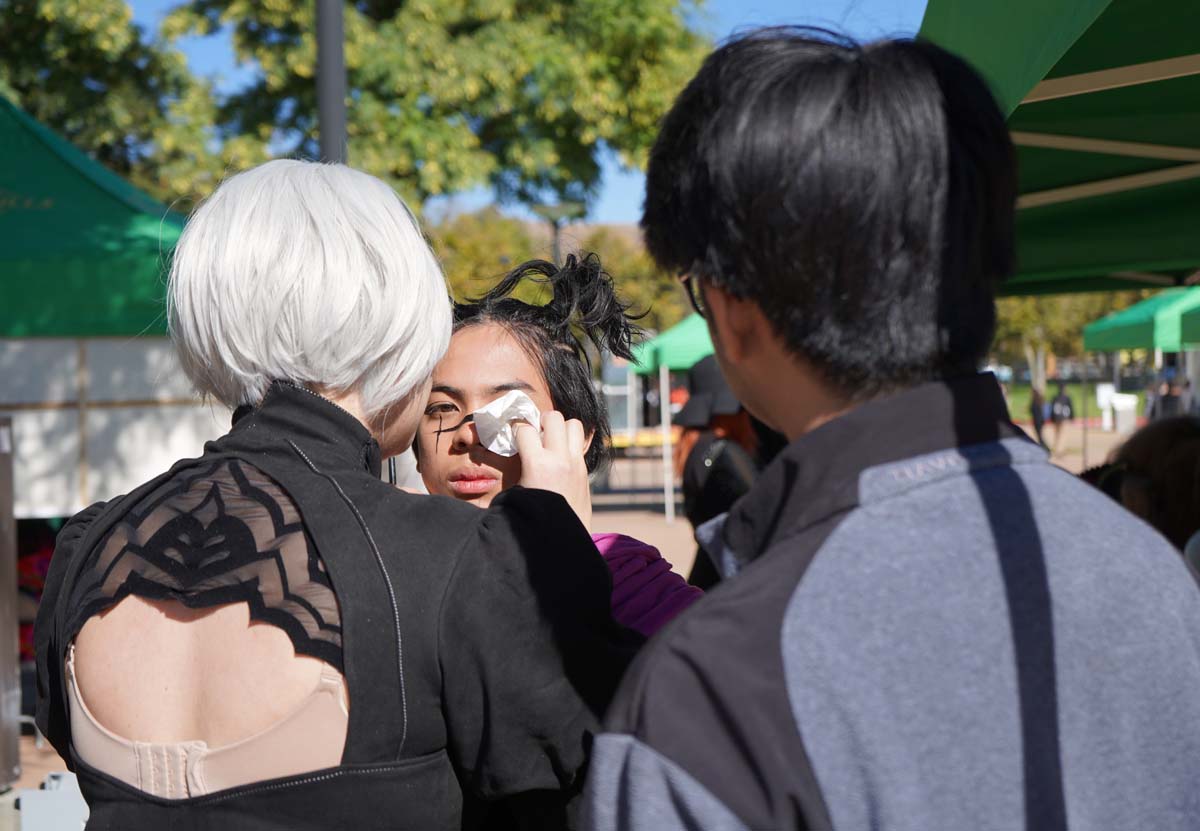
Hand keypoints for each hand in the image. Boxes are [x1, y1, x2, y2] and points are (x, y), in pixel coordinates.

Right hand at [514, 411, 591, 529]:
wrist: (562, 542)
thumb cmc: (531, 521)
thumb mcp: (515, 495)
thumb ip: (514, 470)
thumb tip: (506, 453)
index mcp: (538, 465)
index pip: (525, 428)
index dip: (516, 428)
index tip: (513, 434)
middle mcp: (560, 460)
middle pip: (554, 417)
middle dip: (541, 421)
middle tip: (535, 434)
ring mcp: (576, 464)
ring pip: (574, 424)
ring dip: (561, 428)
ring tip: (550, 441)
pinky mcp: (585, 472)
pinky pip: (580, 444)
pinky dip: (569, 444)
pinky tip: (559, 457)